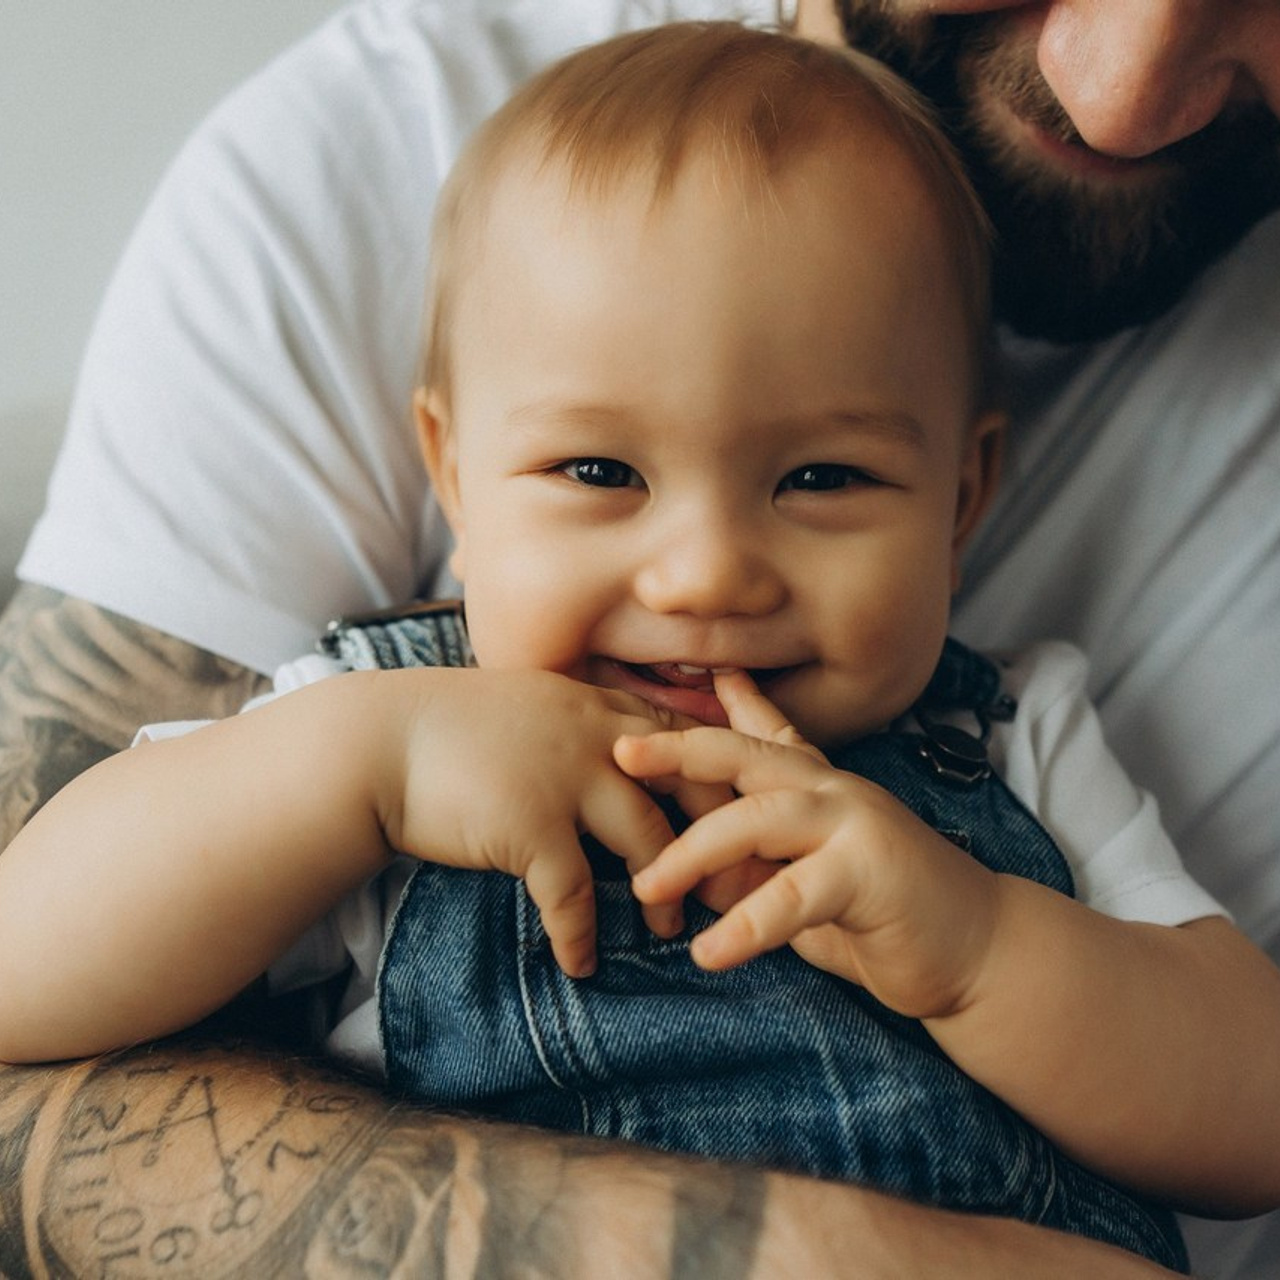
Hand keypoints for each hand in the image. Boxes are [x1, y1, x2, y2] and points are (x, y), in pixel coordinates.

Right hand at [374, 668, 729, 977]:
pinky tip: (582, 964)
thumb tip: (619, 758)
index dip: (722, 781)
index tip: (746, 819)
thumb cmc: (448, 728)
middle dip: (722, 837)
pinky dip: (580, 935)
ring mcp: (566, 780)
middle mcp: (596, 737)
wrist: (375, 743)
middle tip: (739, 883)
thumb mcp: (528, 707)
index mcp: (598, 706)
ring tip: (671, 930)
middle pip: (691, 786)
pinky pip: (573, 894)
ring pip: (648, 841)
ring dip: (664, 893)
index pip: (686, 739)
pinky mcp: (530, 827)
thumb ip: (580, 724)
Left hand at [619, 672, 1001, 1020]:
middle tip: (619, 755)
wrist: (977, 950)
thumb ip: (750, 862)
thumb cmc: (880, 913)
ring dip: (696, 851)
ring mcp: (854, 823)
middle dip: (678, 751)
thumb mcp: (802, 878)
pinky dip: (748, 924)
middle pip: (743, 756)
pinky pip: (795, 895)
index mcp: (813, 784)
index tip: (636, 708)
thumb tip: (681, 868)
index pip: (747, 740)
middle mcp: (832, 789)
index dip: (693, 721)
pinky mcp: (870, 874)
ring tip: (647, 888)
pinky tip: (709, 952)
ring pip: (759, 818)